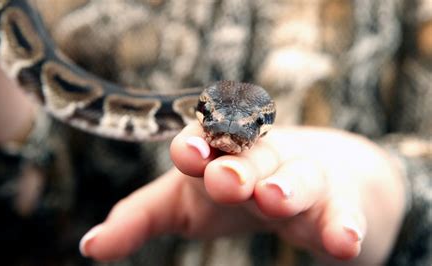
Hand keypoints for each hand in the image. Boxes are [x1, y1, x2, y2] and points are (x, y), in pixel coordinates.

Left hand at [79, 123, 405, 264]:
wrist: (315, 174)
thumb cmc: (236, 186)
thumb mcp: (183, 203)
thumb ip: (139, 217)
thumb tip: (89, 247)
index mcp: (221, 153)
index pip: (205, 142)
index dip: (196, 147)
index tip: (186, 156)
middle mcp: (260, 158)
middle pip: (251, 156)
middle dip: (237, 165)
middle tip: (225, 180)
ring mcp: (303, 177)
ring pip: (299, 176)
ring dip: (287, 185)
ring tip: (274, 199)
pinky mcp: (339, 201)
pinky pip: (342, 211)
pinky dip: (344, 223)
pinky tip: (344, 241)